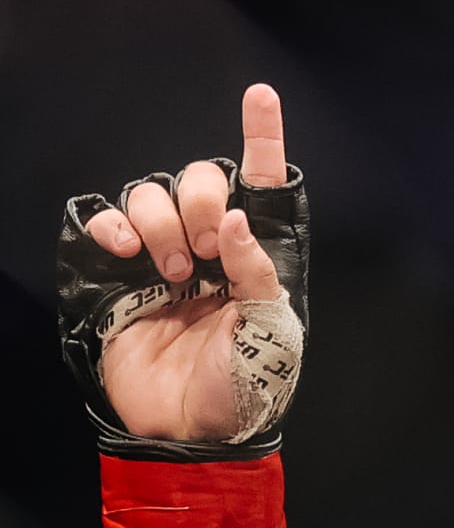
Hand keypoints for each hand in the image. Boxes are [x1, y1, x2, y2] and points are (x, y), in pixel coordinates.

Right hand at [86, 84, 288, 444]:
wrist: (190, 432)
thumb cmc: (241, 388)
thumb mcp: (271, 335)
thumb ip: (259, 273)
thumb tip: (237, 221)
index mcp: (255, 259)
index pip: (260, 186)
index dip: (261, 138)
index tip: (261, 95)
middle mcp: (210, 249)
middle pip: (200, 179)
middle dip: (203, 202)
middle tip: (207, 254)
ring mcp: (162, 259)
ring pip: (153, 193)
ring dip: (162, 222)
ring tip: (173, 273)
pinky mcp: (119, 276)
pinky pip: (107, 221)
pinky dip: (113, 225)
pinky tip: (126, 252)